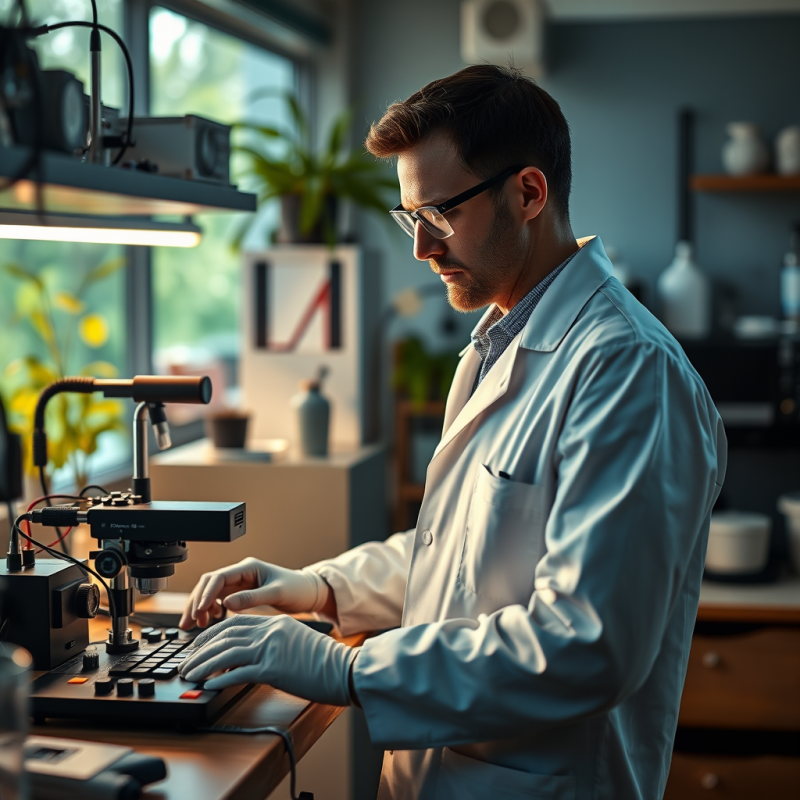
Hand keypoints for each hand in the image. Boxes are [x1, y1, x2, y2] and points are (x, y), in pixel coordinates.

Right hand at [179, 558, 328, 629]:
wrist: (308, 592)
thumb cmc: (296, 588)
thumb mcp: (276, 593)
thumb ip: (252, 598)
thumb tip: (227, 604)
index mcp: (249, 567)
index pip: (218, 578)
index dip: (205, 594)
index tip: (198, 611)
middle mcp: (241, 573)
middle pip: (209, 584)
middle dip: (195, 602)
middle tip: (187, 623)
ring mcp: (240, 583)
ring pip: (211, 592)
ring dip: (200, 607)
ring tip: (194, 625)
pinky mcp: (241, 593)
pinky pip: (219, 600)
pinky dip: (211, 610)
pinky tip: (211, 621)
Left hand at [179, 614, 356, 705]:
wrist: (343, 669)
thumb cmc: (322, 660)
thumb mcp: (294, 640)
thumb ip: (271, 641)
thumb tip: (245, 655)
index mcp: (274, 623)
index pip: (234, 623)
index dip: (212, 634)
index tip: (198, 645)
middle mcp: (270, 632)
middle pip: (225, 637)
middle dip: (201, 651)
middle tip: (187, 663)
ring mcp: (270, 649)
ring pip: (226, 654)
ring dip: (204, 666)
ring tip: (191, 675)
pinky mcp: (272, 669)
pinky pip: (238, 673)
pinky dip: (221, 679)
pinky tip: (209, 685)